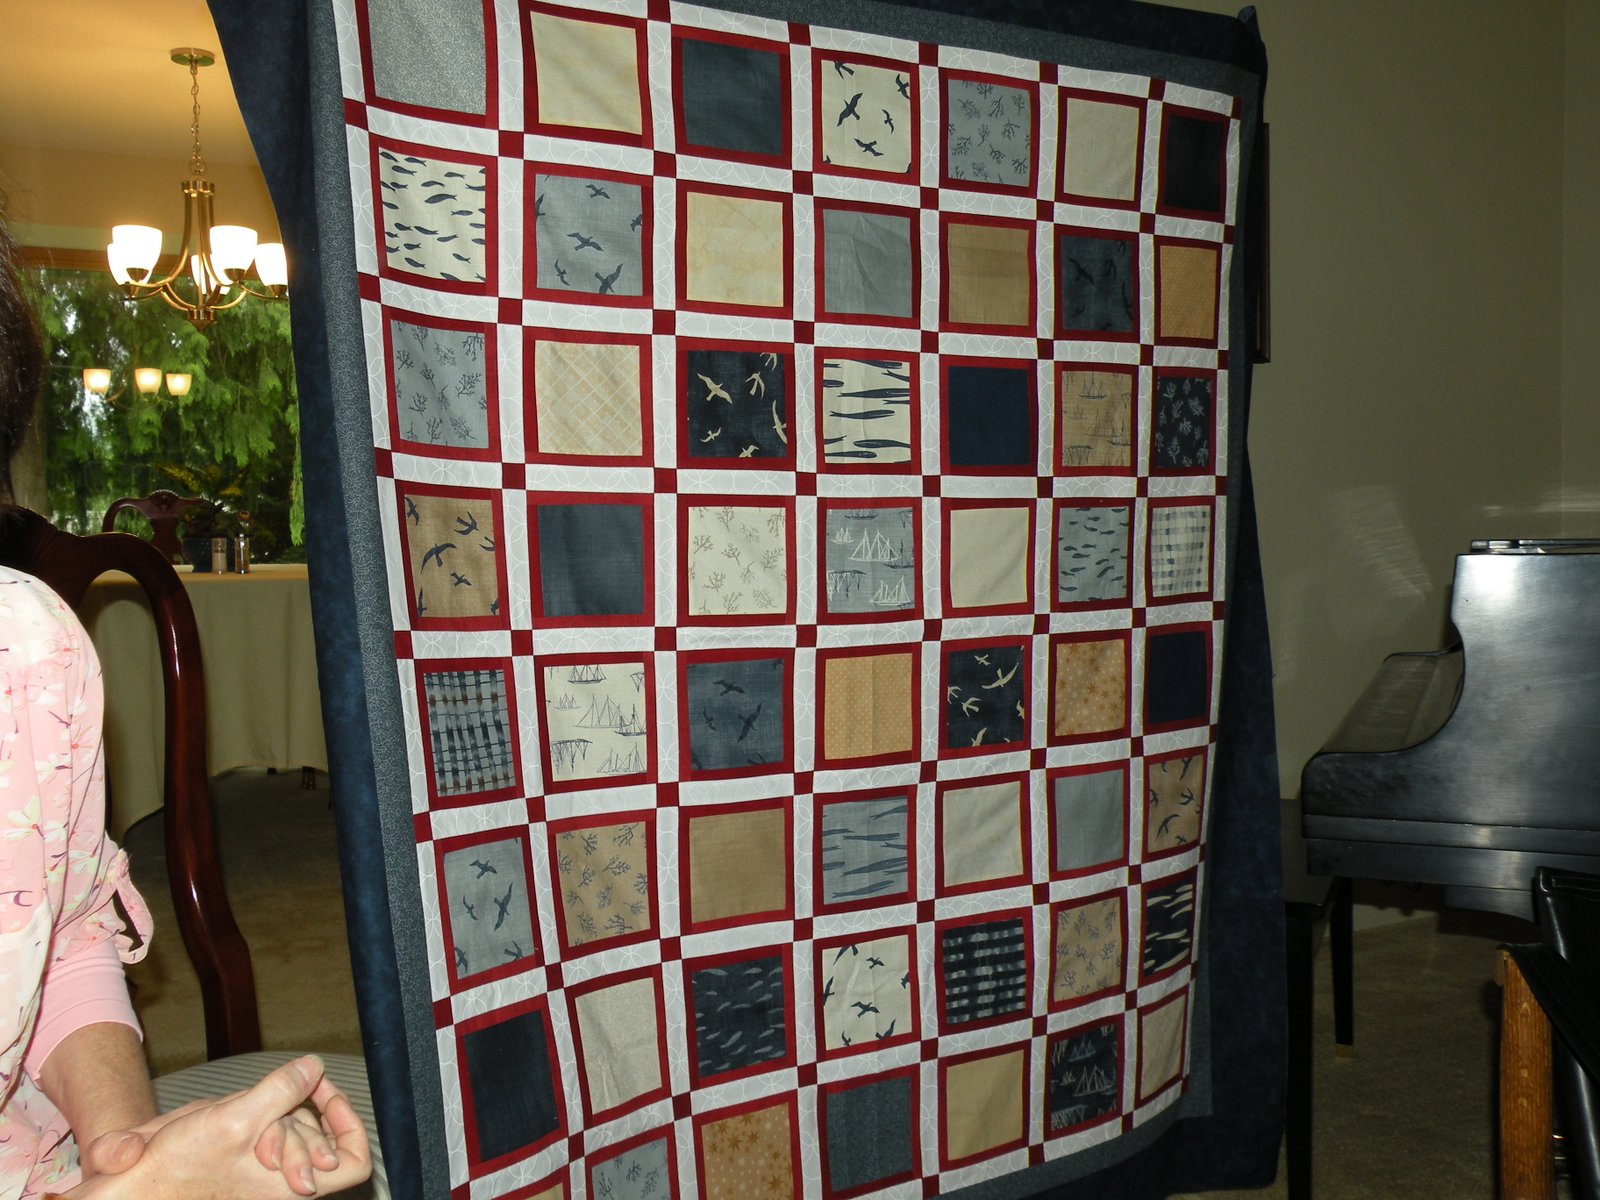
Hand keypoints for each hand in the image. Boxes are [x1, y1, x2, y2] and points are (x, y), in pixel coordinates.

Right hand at [82, 1096, 342, 1195]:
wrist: (131, 1186)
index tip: (326, 1094)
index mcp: (290, 1186)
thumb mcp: (235, 1119)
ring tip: (245, 1108)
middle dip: (303, 1109)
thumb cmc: (177, 1168)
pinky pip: (267, 1131)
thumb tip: (315, 1067)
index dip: (350, 1126)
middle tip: (277, 1093)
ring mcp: (261, 1175)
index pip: (354, 1163)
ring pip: (293, 1131)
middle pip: (322, 1138)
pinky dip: (260, 1113)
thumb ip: (281, 1091)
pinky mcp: (241, 1164)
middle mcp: (280, 1184)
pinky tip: (235, 1108)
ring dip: (277, 1110)